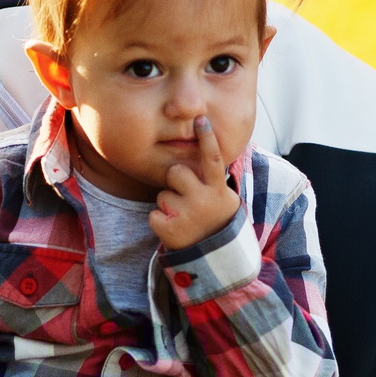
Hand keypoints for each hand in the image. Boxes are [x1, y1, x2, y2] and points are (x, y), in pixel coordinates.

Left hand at [150, 115, 239, 251]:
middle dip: (176, 181)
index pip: (212, 159)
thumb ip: (211, 177)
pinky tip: (175, 230)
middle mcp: (204, 200)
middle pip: (176, 172)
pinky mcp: (170, 230)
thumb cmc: (214, 219)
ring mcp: (187, 215)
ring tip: (184, 218)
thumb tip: (205, 145)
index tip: (201, 119)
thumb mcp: (222, 197)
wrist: (216, 257)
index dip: (207, 138)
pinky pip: (153, 215)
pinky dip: (160, 222)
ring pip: (163, 195)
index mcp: (218, 189)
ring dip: (169, 205)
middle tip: (187, 198)